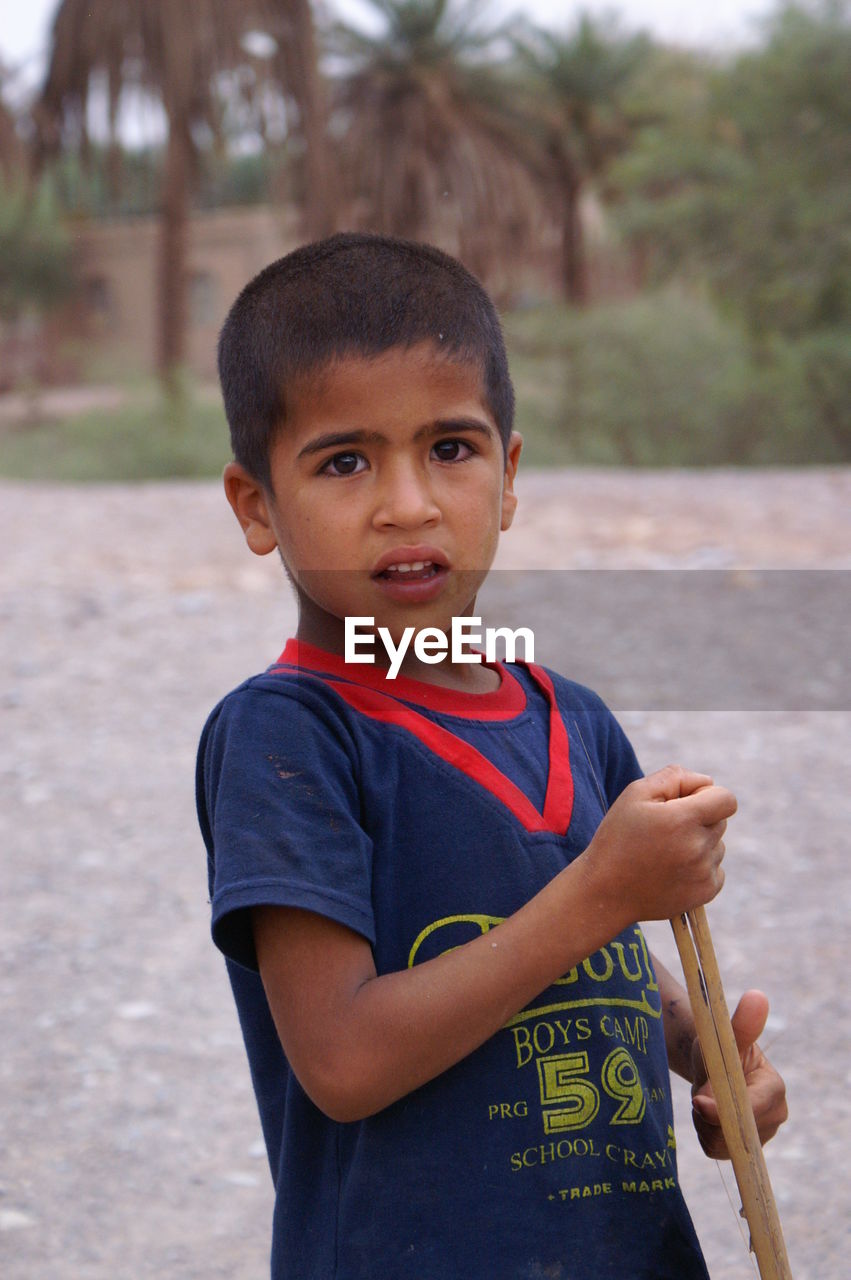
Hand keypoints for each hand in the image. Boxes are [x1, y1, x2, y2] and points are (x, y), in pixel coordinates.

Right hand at [582, 764, 736, 924]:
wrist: (605, 892)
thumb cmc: (618, 837)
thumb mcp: (635, 794)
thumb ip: (674, 777)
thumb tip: (706, 782)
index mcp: (682, 820)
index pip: (726, 799)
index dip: (708, 795)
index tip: (685, 803)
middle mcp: (698, 847)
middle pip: (721, 821)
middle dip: (699, 819)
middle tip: (666, 829)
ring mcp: (704, 873)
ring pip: (718, 846)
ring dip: (699, 844)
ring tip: (665, 853)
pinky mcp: (706, 892)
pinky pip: (717, 870)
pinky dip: (700, 867)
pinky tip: (672, 870)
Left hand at [690, 989, 788, 1158]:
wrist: (710, 1065)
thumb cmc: (718, 1045)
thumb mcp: (723, 1034)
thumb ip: (741, 1024)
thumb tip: (757, 997)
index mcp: (774, 1090)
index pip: (754, 1107)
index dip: (726, 1108)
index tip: (698, 1101)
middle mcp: (773, 1117)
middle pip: (737, 1132)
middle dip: (711, 1114)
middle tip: (698, 1094)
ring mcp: (760, 1137)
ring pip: (723, 1143)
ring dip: (704, 1122)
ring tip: (704, 1098)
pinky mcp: (741, 1150)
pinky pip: (716, 1150)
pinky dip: (704, 1133)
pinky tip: (705, 1114)